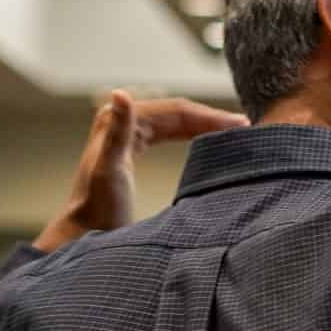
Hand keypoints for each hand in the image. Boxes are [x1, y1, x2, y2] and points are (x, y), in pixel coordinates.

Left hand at [34, 90, 245, 251]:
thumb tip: (120, 93)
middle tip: (246, 127)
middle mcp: (121, 123)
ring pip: (174, 124)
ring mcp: (126, 138)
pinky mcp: (131, 154)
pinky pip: (168, 136)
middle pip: (177, 114)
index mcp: (119, 120)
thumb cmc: (99, 209)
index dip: (209, 116)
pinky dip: (191, 136)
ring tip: (234, 132)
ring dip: (203, 126)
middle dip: (211, 119)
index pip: (175, 110)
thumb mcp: (111, 169)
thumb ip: (117, 131)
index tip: (240, 124)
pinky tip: (208, 143)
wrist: (85, 236)